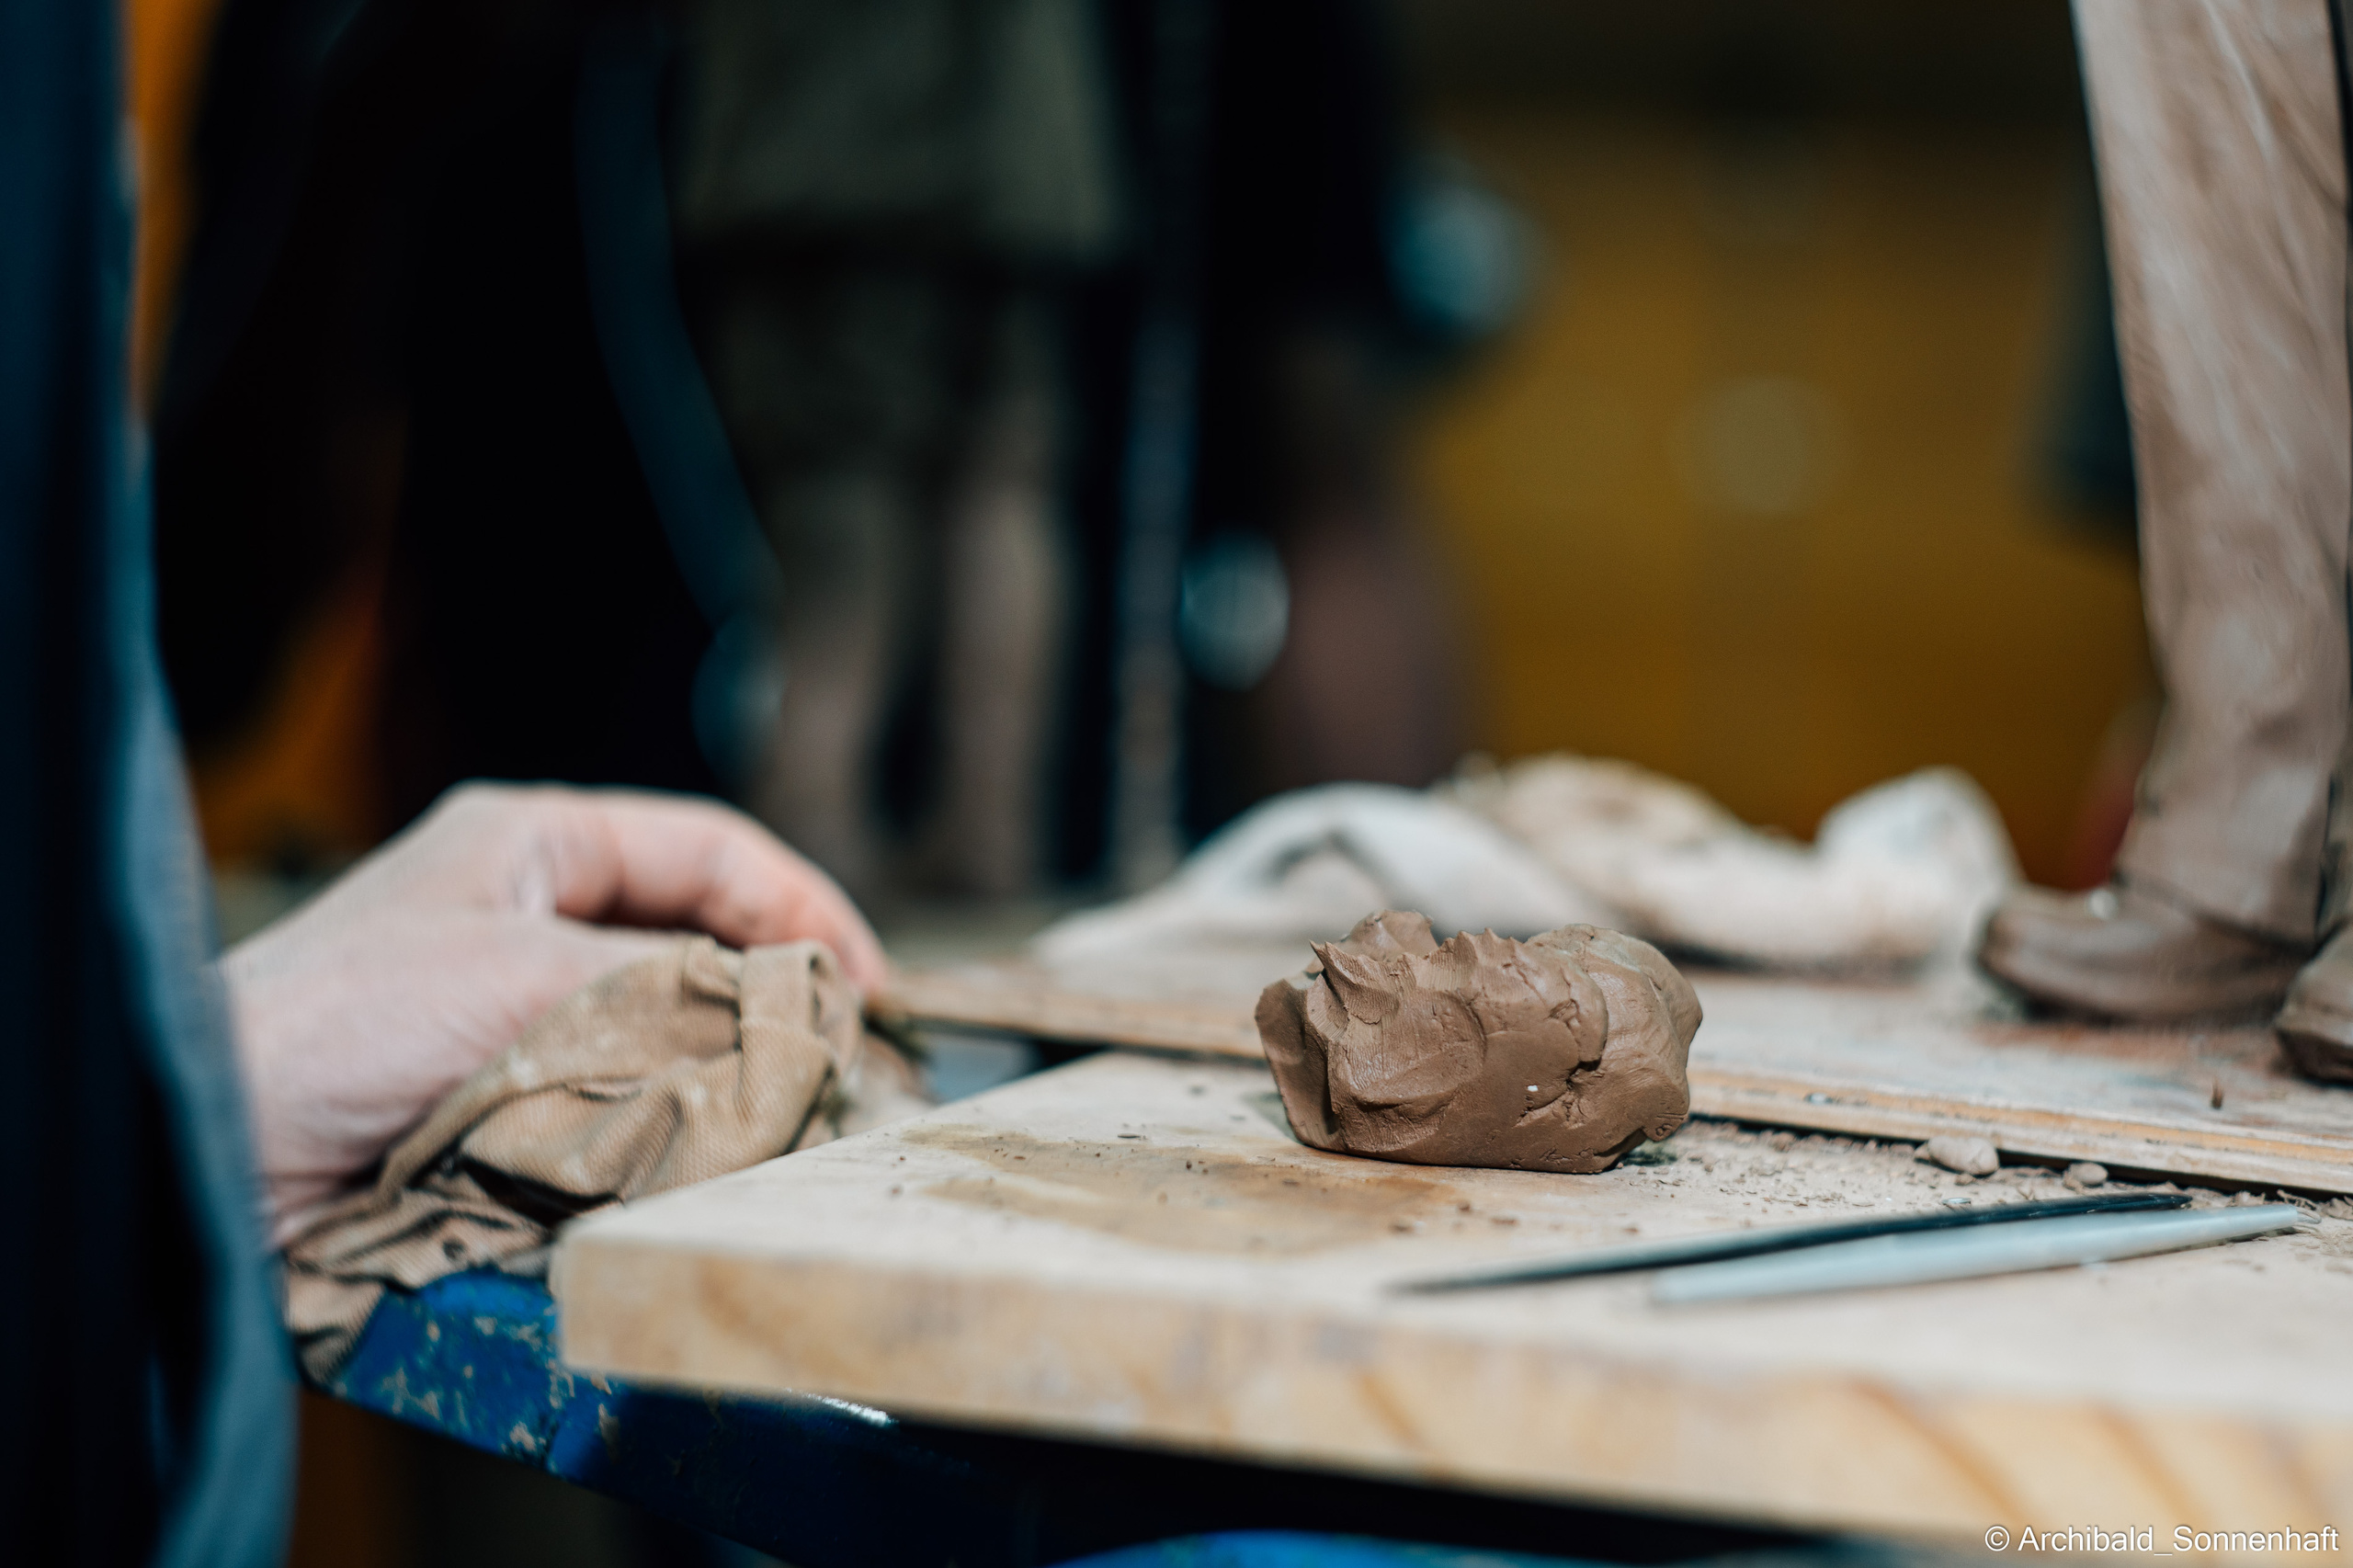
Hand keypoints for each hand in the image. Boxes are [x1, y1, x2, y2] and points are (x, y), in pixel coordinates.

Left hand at [221, 782, 885, 1243]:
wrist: (210, 1152)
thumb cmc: (341, 1025)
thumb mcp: (529, 977)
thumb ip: (677, 991)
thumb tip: (804, 1023)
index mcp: (533, 847)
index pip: (711, 852)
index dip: (803, 909)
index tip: (866, 986)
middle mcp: (530, 922)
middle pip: (698, 944)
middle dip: (776, 1000)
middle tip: (846, 1062)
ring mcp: (515, 1019)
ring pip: (667, 1035)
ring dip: (725, 1078)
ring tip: (789, 1118)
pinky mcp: (499, 1110)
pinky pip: (618, 1111)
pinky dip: (668, 1137)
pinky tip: (702, 1164)